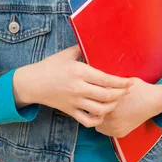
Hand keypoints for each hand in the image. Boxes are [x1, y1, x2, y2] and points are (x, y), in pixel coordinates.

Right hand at [14, 45, 133, 128]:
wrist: (32, 83)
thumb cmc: (49, 66)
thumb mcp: (66, 54)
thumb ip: (81, 49)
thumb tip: (95, 41)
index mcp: (79, 72)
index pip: (106, 79)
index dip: (121, 82)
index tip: (130, 81)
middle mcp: (78, 88)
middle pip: (107, 95)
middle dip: (121, 94)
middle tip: (128, 90)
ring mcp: (74, 102)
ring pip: (100, 109)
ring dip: (112, 106)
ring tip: (117, 100)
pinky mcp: (70, 111)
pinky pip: (88, 120)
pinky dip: (98, 120)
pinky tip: (102, 114)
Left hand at [95, 77, 161, 137]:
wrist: (153, 101)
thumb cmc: (137, 89)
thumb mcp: (121, 83)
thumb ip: (106, 87)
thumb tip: (92, 86)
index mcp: (111, 104)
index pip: (93, 101)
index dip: (93, 97)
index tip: (94, 93)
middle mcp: (112, 118)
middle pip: (93, 112)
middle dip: (94, 107)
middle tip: (97, 100)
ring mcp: (115, 128)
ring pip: (96, 122)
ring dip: (98, 115)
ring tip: (104, 107)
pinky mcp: (119, 133)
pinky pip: (103, 129)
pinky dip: (104, 123)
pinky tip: (110, 115)